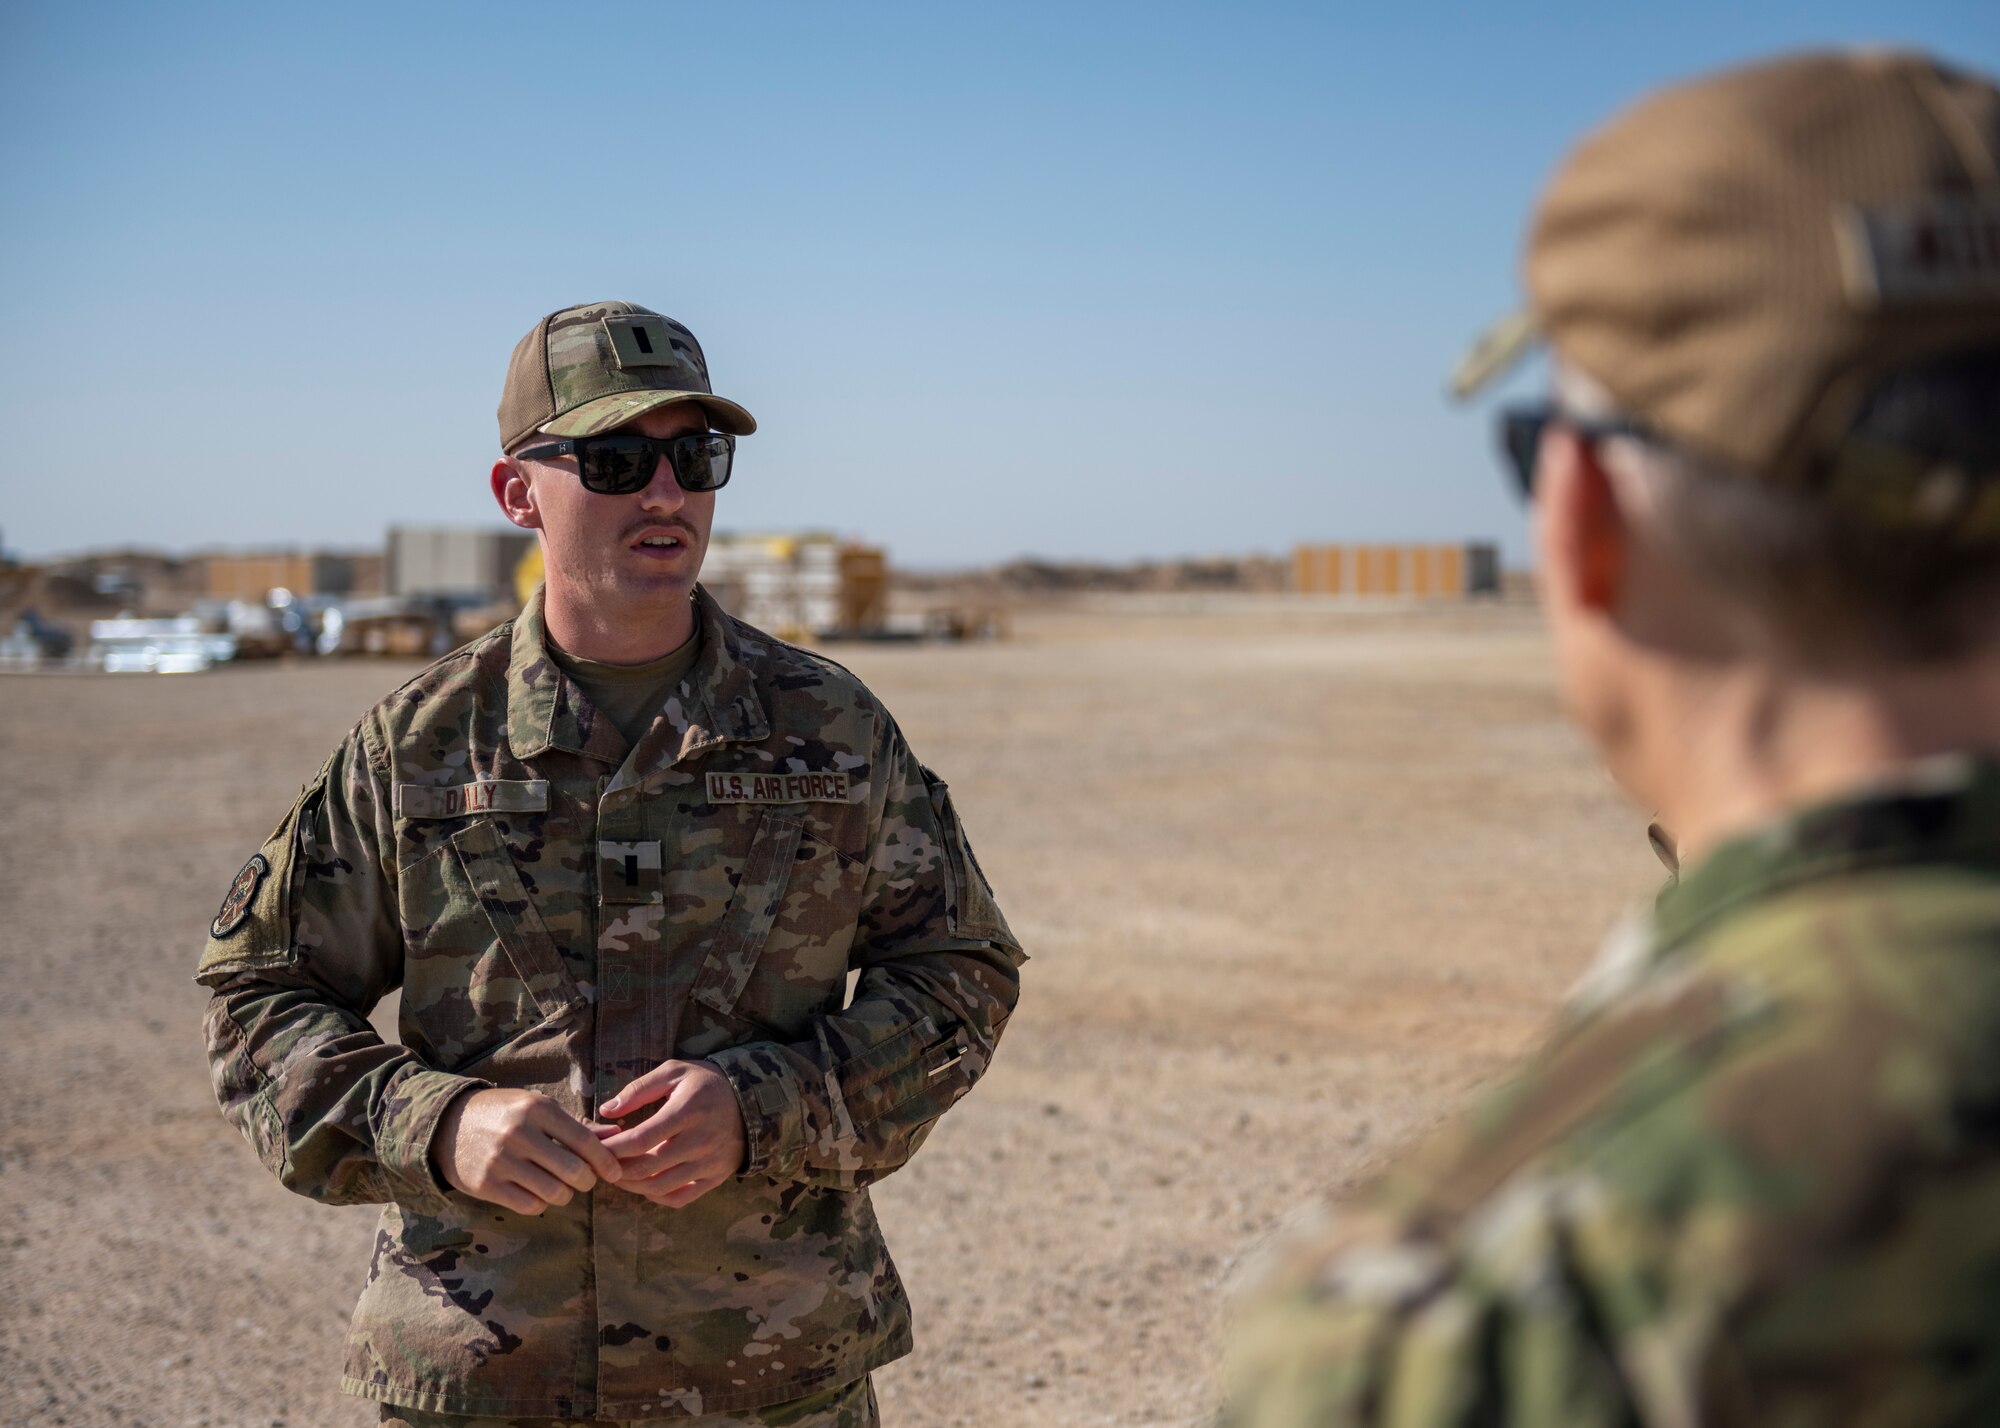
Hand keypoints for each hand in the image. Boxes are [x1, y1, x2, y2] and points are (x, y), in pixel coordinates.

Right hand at [434, 1087, 623, 1215]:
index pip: (584, 1141)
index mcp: (537, 1109)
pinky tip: (537, 1192)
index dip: (606, 1161)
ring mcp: (501, 1161)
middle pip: (574, 1171)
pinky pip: (529, 1205)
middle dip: (587, 1181)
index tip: (615, 1173)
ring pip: (554, 1193)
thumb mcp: (538, 1108)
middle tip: (585, 1181)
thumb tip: (615, 1136)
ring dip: (564, 1194)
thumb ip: (576, 1124)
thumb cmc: (504, 1114)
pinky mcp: (486, 1185)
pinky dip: (540, 1203)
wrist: (448, 1124)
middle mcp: (520, 1134)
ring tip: (560, 1186)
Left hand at [595, 1060, 746, 1207]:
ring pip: (659, 1187)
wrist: (752, 1100)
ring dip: (631, 1186)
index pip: (640, 1139)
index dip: (612, 1148)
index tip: (595, 1147)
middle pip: (646, 1168)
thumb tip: (607, 1110)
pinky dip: (656, 1197)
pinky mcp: (715, 1178)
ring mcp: (709, 1163)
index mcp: (687, 1112)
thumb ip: (639, 1089)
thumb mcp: (674, 1072)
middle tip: (600, 1164)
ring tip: (618, 1175)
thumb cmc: (706, 1083)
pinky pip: (680, 1198)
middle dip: (616, 1169)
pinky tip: (645, 1185)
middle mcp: (699, 1141)